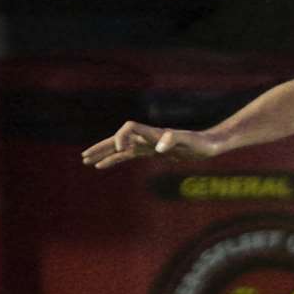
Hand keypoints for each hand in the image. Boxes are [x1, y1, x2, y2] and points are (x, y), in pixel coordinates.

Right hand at [82, 120, 218, 168]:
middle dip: (102, 147)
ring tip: (87, 161)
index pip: (129, 128)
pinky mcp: (150, 152)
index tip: (121, 150)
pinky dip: (115, 159)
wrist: (208, 145)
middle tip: (85, 156)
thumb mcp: (189, 142)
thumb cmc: (200, 143)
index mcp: (153, 133)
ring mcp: (147, 144)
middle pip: (118, 139)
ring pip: (120, 148)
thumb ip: (173, 140)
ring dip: (104, 154)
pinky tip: (104, 165)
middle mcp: (147, 137)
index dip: (122, 137)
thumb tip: (159, 148)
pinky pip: (128, 155)